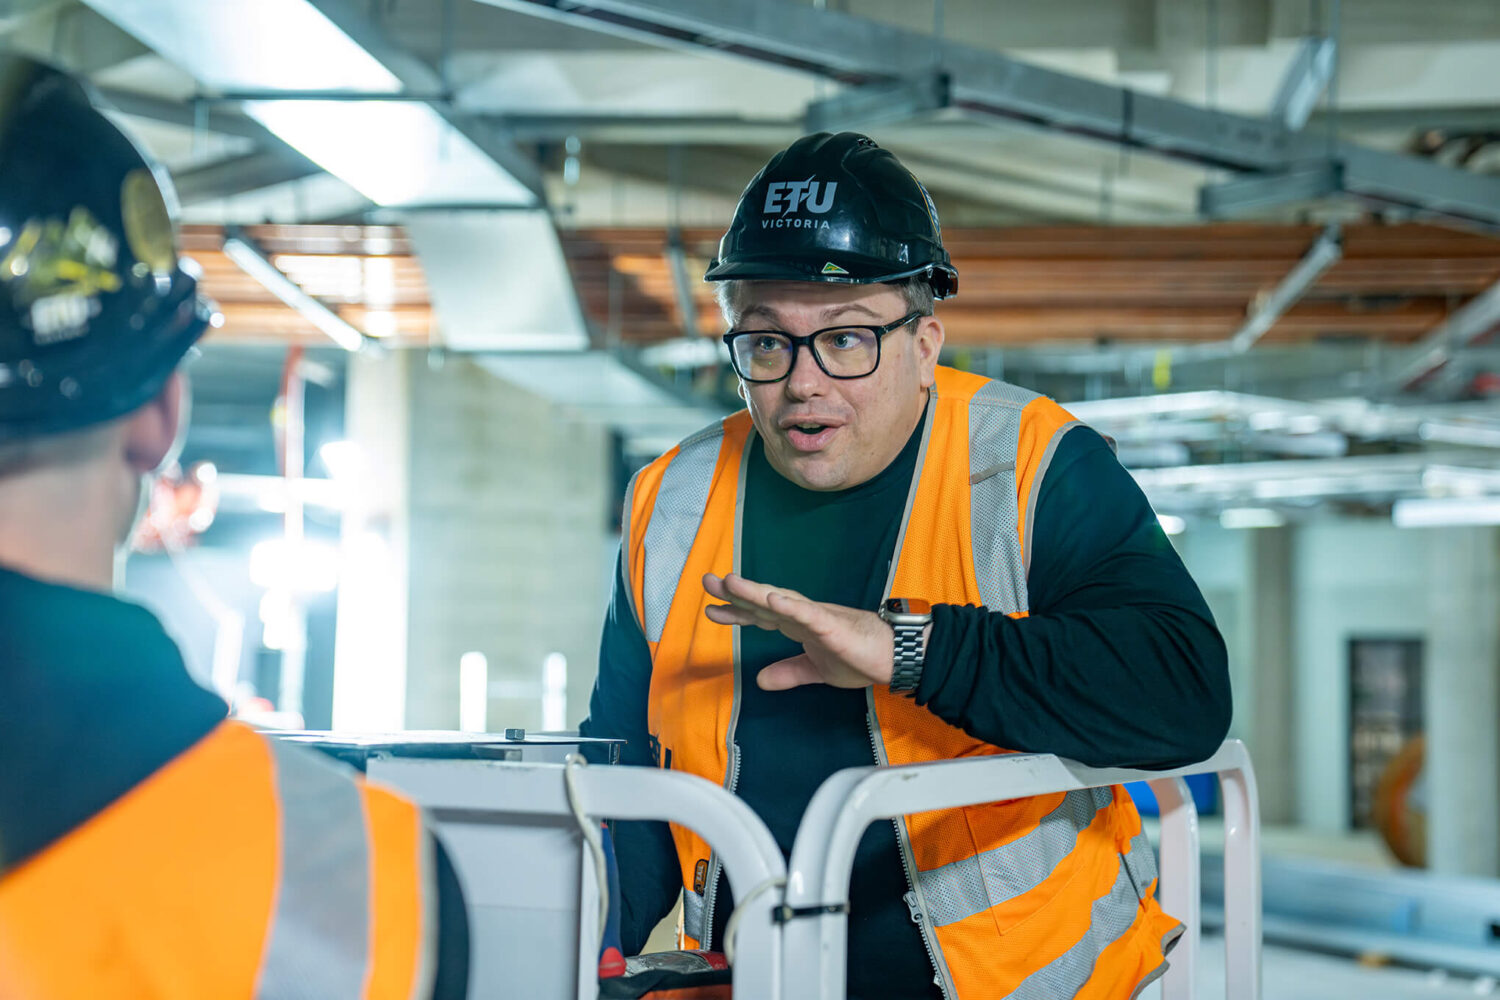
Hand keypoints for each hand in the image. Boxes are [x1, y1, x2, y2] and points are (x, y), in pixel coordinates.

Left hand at [702, 572, 895, 690]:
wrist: (895, 658)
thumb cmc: (861, 657)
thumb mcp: (817, 670)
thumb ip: (789, 672)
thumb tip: (760, 680)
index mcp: (800, 625)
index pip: (762, 616)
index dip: (737, 612)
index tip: (712, 609)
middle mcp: (805, 615)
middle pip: (765, 601)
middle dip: (736, 593)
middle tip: (707, 582)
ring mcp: (819, 617)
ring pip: (782, 600)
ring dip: (756, 592)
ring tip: (731, 583)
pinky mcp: (835, 626)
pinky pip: (810, 614)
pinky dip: (791, 606)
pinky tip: (773, 600)